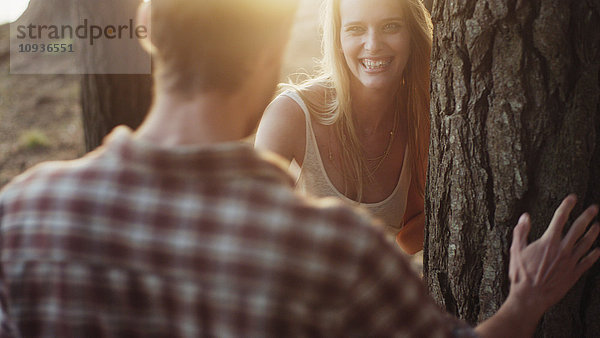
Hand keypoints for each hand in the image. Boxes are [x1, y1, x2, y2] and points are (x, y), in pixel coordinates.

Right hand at [508, 194, 599, 318]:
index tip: (572, 198)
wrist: (530, 296)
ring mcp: (570, 261)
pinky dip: (594, 254)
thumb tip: (525, 217)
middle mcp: (563, 249)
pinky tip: (598, 249)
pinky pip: (588, 261)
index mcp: (548, 241)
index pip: (560, 218)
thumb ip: (520, 232)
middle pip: (578, 228)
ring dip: (593, 233)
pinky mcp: (574, 273)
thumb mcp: (515, 250)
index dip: (567, 206)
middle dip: (587, 216)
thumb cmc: (521, 274)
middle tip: (594, 208)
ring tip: (598, 226)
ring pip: (586, 243)